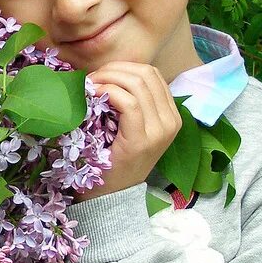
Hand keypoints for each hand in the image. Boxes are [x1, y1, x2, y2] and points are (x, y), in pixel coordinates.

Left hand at [82, 61, 181, 199]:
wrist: (113, 195)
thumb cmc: (115, 158)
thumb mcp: (129, 127)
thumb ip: (130, 102)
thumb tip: (107, 72)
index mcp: (170, 115)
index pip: (152, 74)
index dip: (124, 67)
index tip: (101, 74)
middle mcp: (171, 121)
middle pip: (146, 74)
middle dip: (114, 69)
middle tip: (91, 78)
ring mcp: (160, 131)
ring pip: (138, 84)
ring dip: (109, 78)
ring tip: (90, 86)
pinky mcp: (143, 140)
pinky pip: (130, 103)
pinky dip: (109, 92)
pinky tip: (93, 96)